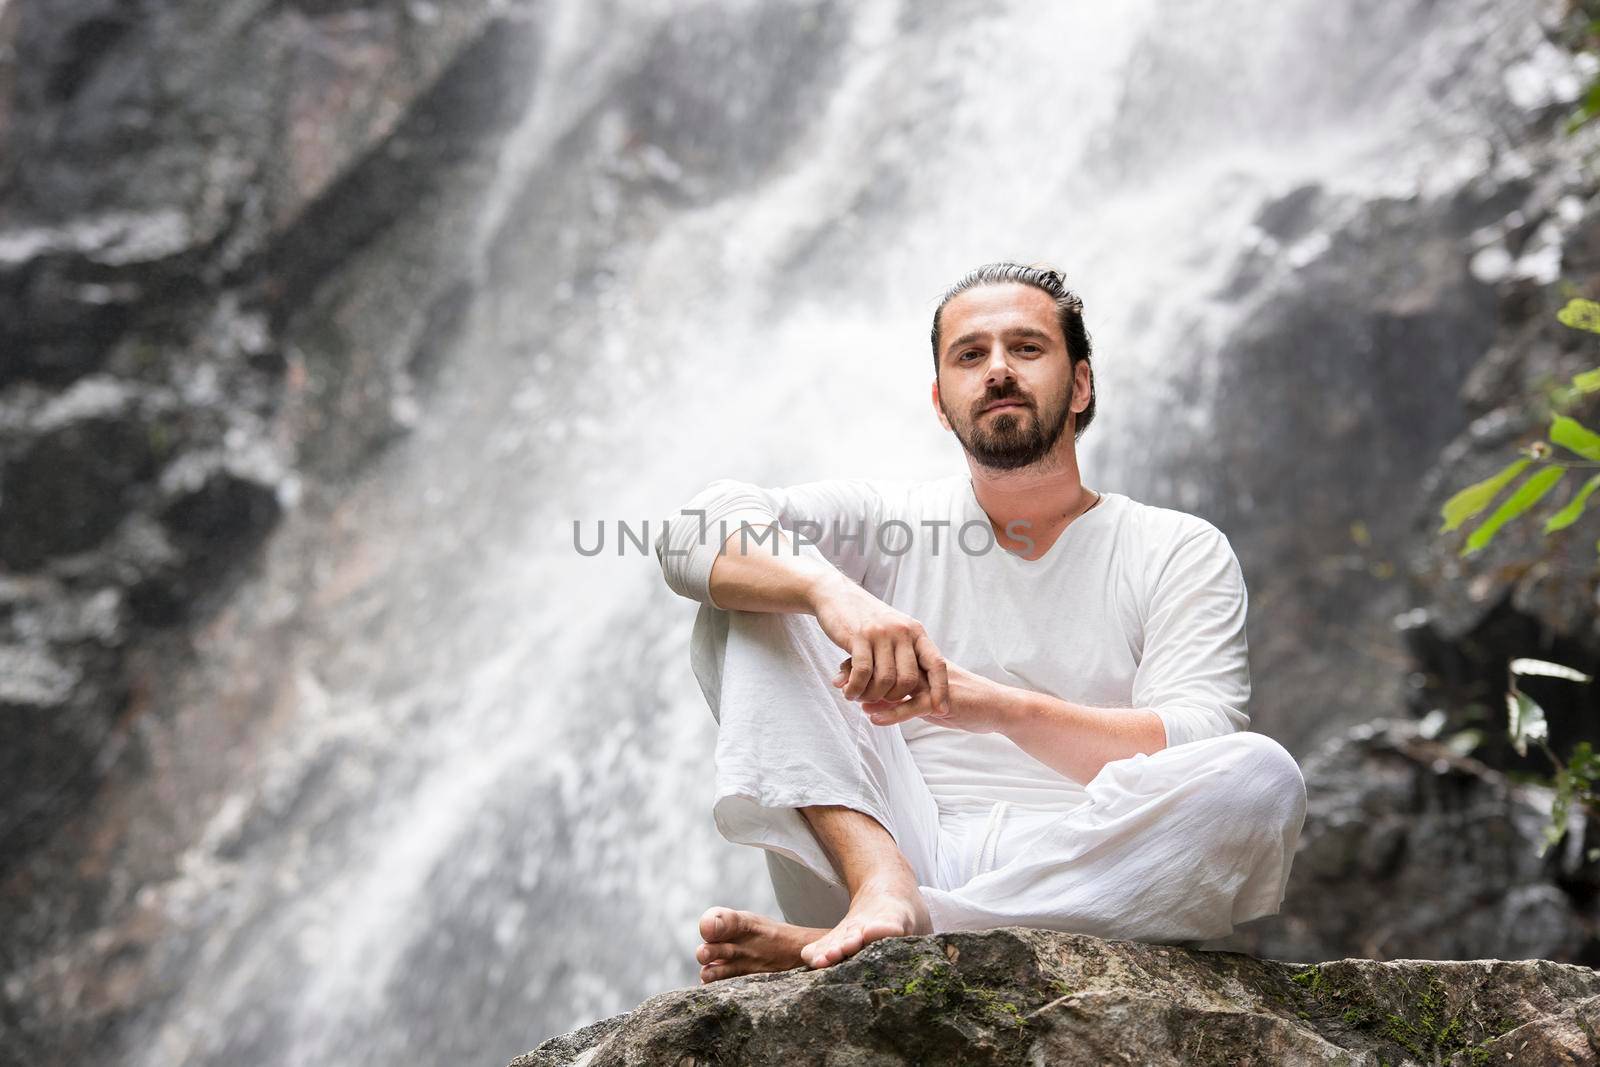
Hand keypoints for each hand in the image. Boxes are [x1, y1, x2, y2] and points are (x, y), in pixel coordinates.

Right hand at [809, 574, 949, 713]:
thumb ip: (906, 653)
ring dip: (871, 696)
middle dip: (894, 698)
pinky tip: (849, 692)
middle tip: (879, 701)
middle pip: (908, 680)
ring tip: (859, 698)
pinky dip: (856, 689)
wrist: (838, 595)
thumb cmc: (866, 620)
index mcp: (915, 632)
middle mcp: (902, 631)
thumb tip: (920, 688)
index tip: (940, 711)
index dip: (940, 690)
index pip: (936, 664)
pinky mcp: (859, 636)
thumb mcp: (895, 631)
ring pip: (885, 680)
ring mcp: (881, 633)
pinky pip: (862, 673)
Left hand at [841, 660, 1015, 734]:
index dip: (864, 663)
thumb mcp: (928, 697)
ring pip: (897, 683)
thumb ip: (903, 695)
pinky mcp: (943, 700)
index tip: (841, 672)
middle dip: (861, 673)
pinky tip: (873, 718)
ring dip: (873, 691)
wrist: (998, 707)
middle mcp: (926, 667)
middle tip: (838, 683)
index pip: (887, 656)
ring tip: (852, 700)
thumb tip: (874, 700)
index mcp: (922, 662)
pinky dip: (892, 712)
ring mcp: (935, 682)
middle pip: (887, 664)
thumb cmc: (963, 702)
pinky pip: (913, 705)